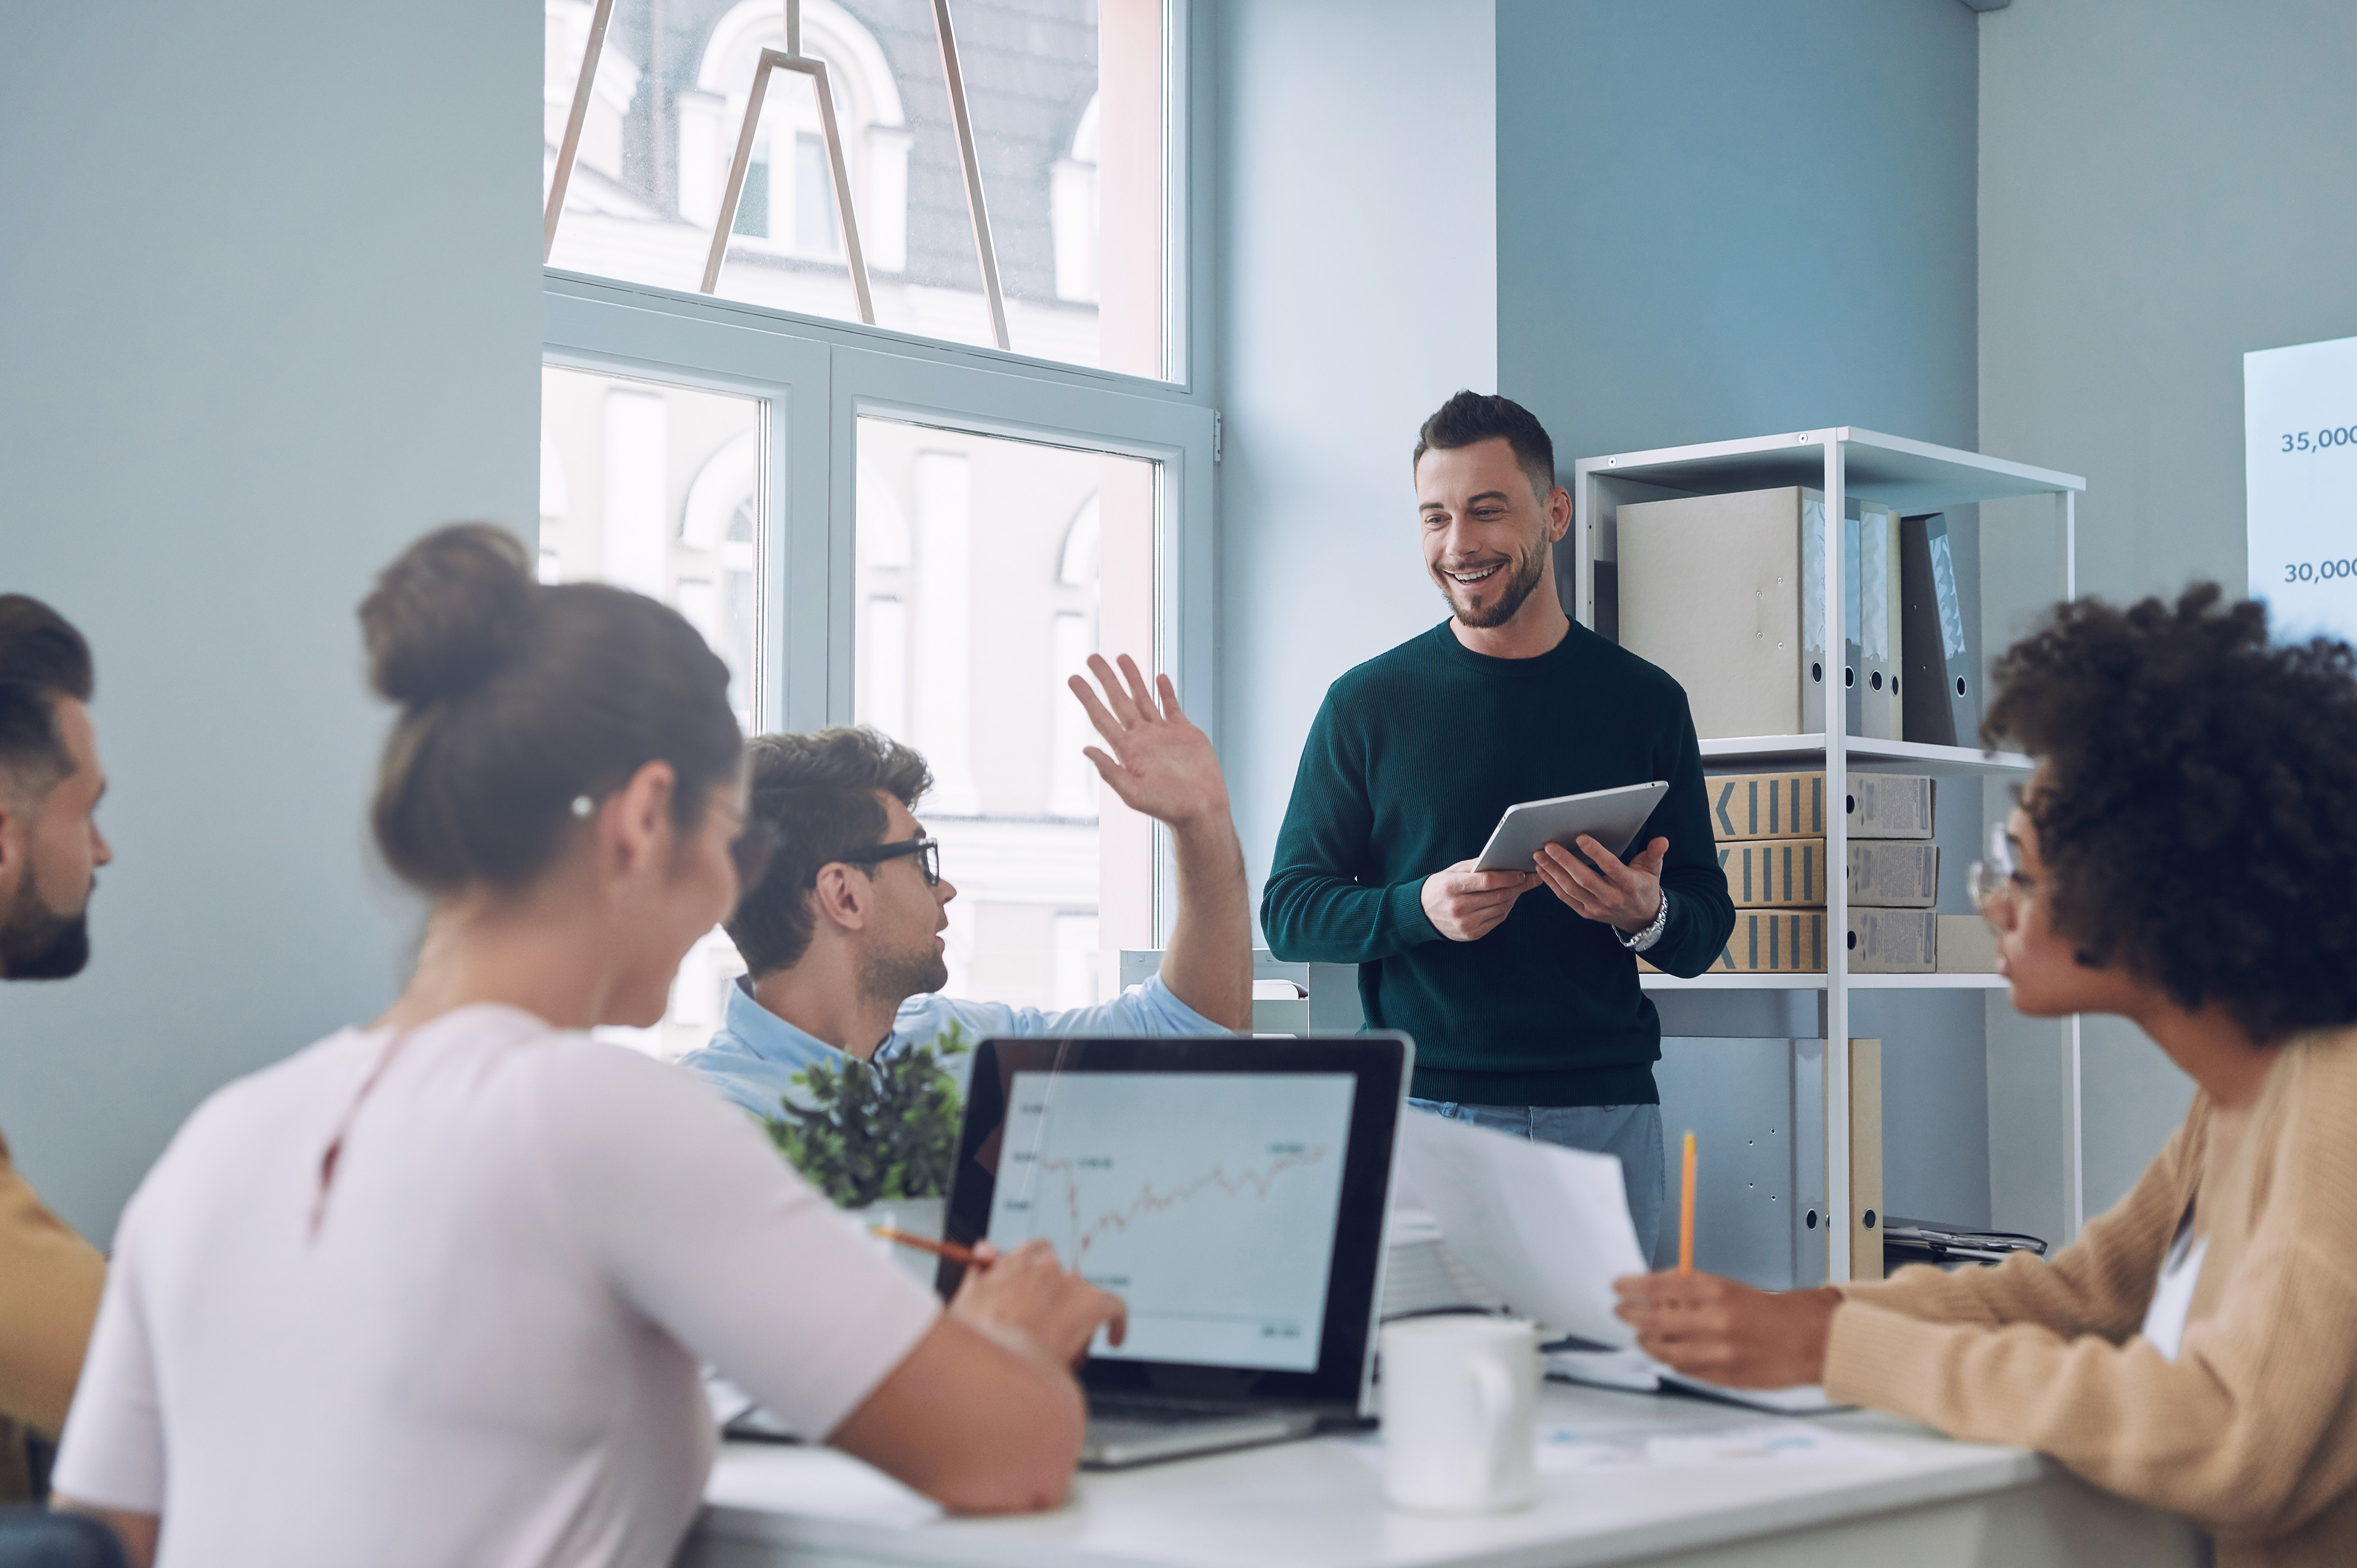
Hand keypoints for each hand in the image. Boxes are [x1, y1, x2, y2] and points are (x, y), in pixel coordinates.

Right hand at [950, 1239, 1127, 1368]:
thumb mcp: (964, 1303)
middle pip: (1062, 1278)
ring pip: (1085, 1297)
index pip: (1037, 1251)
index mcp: (1015, 1262)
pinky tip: (1115, 1339)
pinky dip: (1117, 1322)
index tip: (1037, 1289)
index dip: (1040, 1273)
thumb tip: (986, 1248)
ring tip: (1068, 1351)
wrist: (996, 1374)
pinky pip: (1115, 1307)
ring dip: (1079, 1319)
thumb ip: (979, 1273)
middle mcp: (1045, 1266)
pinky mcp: (1092, 1305)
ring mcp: (1070, 1284)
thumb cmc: (976, 1347)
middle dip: (1058, 1302)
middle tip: (1047, 1332)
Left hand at [1069, 654, 1229, 828]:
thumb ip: (1110, 771)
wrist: (1202, 810)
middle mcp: (1142, 738)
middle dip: (1106, 678)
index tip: (1073, 678)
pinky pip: (1172, 706)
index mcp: (1127, 750)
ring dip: (1132, 678)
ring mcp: (1163, 733)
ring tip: (1121, 656)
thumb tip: (1085, 749)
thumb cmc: (1167, 807)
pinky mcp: (1185, 732)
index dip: (1087, 697)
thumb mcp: (1133, 793)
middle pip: (1119, 700)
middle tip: (1092, 656)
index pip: (1101, 717)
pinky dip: (1166, 691)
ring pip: (1143, 698)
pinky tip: (1159, 677)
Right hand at [1420, 858, 1537, 941]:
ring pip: (1500, 909)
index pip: (1487, 881)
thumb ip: (1476, 866)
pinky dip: (1505, 909)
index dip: (1508, 877)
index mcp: (1452, 887)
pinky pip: (1496, 920)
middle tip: (1530, 879)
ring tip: (1519, 888)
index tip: (1521, 873)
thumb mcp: (1453, 871)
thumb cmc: (1440, 887)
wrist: (1421, 912)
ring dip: (1513, 897)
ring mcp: (1465, 923)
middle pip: (1498, 896)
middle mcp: (1458, 907)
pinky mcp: (1470, 934)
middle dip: (1517, 887)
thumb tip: (1504, 861)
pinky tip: (1507, 900)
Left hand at [1536, 835, 1666, 931]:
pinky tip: (1542, 869)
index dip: (1596, 852)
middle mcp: (1611, 898)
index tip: (1581, 838)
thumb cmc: (1644, 887)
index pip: (1610, 867)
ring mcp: (1597, 908)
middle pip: (1584, 879)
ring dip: (1553, 871)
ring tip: (1539, 855)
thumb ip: (1655, 853)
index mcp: (1628, 884)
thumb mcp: (1653, 869)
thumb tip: (1662, 840)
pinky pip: (1565, 898)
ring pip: (1571, 889)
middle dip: (1565, 861)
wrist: (1642, 919)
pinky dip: (1552, 883)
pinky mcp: (1586, 913)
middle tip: (1549, 845)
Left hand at [1611, 1270, 1839, 1387]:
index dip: (1633, 1286)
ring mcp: (1718, 1352)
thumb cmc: (1776, 1312)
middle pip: (1655, 1319)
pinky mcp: (1724, 1377)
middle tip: (1619, 1310)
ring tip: (1639, 1334)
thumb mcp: (1733, 1288)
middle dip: (1630, 1313)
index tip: (1618, 1285)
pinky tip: (1664, 1353)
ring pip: (1665, 1350)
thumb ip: (1696, 1290)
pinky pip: (1684, 1370)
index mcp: (1718, 1291)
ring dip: (1646, 1341)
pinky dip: (1670, 1360)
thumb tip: (1660, 1290)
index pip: (1660, 1286)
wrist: (1813, 1342)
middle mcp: (1714, 1321)